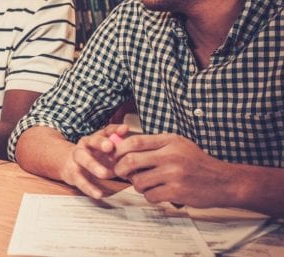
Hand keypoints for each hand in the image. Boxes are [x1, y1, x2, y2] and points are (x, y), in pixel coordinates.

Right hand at [64, 123, 128, 198]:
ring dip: (93, 165)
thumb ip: (122, 153)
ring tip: (104, 174)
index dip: (115, 129)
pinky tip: (99, 194)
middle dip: (101, 143)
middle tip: (110, 147)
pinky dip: (89, 188)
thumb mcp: (107, 154)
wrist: (67, 164)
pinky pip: (80, 180)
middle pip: (92, 141)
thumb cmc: (94, 158)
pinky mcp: (72, 173)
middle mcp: (85, 145)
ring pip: (83, 159)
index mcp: (96, 138)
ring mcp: (77, 158)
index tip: (125, 129)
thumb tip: (141, 156)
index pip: (106, 131)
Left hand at [113, 133, 229, 207]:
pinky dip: (150, 196)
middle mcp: (171, 156)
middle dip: (120, 168)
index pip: (135, 141)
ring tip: (145, 184)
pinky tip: (158, 192)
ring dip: (137, 185)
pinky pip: (150, 195)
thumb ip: (153, 145)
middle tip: (121, 172)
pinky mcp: (177, 191)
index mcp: (170, 141)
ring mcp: (174, 174)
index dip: (119, 149)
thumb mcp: (178, 145)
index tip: (115, 155)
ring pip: (139, 181)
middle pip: (131, 161)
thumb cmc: (197, 163)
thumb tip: (121, 147)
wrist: (223, 181)